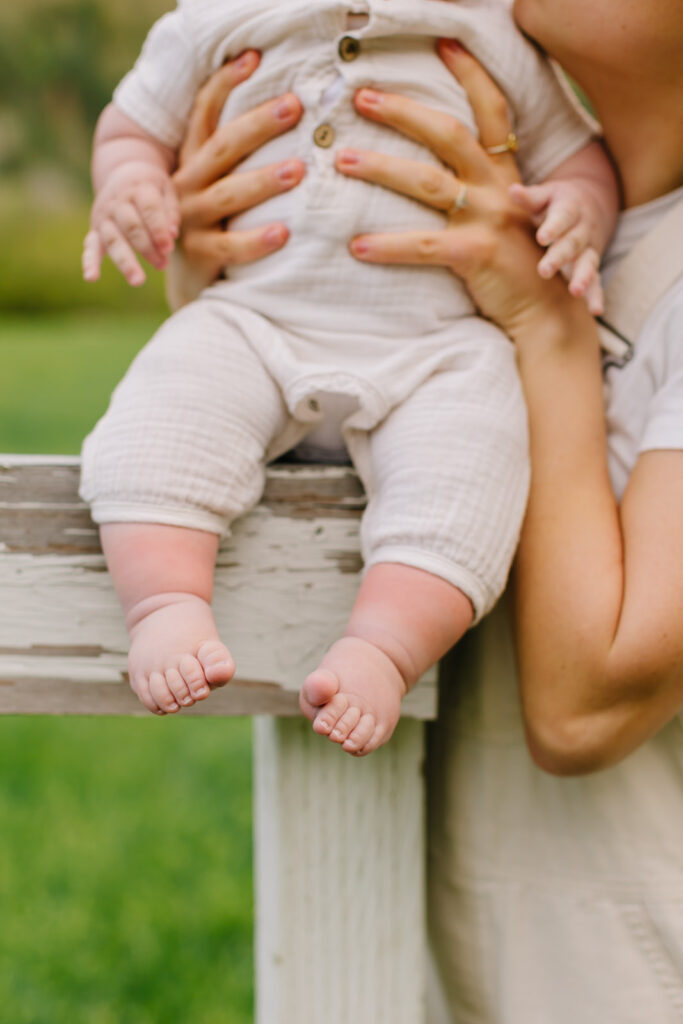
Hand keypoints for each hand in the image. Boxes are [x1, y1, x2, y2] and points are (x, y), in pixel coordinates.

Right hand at [83, 161, 179, 286]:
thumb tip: (173, 234)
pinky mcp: (96, 230)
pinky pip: (90, 247)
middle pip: (131, 227)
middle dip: (147, 247)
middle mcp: (117, 202)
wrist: (123, 173)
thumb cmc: (152, 187)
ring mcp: (104, 217)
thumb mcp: (166, 189)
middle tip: (162, 264)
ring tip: (138, 281)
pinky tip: (91, 278)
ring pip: (113, 240)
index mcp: (138, 189)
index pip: (148, 209)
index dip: (158, 229)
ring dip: (125, 261)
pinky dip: (90, 262)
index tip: (168, 248)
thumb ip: (171, 211)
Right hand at [167, 50, 304, 307]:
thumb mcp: (221, 183)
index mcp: (192, 160)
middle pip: (222, 148)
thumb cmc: (218, 223)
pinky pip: (230, 247)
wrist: (190, 282)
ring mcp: (189, 220)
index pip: (204, 112)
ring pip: (228, 194)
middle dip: (258, 125)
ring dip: (264, 180)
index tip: (255, 58)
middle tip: (295, 106)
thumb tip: (290, 109)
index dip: (225, 83)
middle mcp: (186, 185)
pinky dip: (258, 240)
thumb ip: (239, 154)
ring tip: (300, 169)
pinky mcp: (199, 255)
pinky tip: (286, 232)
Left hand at [335, 40, 584, 341]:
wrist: (547, 312)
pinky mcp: (478, 253)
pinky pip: (423, 245)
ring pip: (426, 182)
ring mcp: (489, 218)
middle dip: (402, 111)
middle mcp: (499, 187)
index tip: (444, 43)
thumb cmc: (517, 267)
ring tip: (341, 161)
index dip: (471, 73)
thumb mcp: (502, 218)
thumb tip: (426, 177)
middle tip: (361, 98)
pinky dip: (387, 245)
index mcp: (505, 173)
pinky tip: (356, 246)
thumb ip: (474, 193)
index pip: (492, 110)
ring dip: (380, 167)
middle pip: (447, 133)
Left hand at [511, 178, 603, 314]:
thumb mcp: (545, 195)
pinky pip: (596, 281)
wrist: (589, 204)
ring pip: (588, 263)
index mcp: (569, 209)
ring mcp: (589, 249)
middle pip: (573, 243)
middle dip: (561, 256)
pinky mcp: (591, 266)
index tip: (542, 237)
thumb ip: (530, 198)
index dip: (553, 227)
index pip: (562, 217)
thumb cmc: (556, 202)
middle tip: (545, 270)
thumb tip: (512, 190)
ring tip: (575, 291)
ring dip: (583, 277)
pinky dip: (596, 295)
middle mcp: (582, 230)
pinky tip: (596, 310)